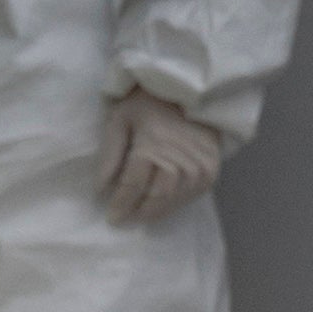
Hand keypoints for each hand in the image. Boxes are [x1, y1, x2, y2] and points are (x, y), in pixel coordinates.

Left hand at [98, 87, 226, 224]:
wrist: (187, 91)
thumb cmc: (146, 104)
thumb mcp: (118, 121)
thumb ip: (109, 156)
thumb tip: (100, 190)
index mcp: (153, 143)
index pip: (134, 184)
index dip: (121, 204)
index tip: (111, 218)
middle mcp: (180, 156)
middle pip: (157, 196)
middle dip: (140, 212)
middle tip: (126, 220)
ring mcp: (199, 163)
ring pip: (175, 199)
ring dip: (157, 211)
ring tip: (141, 214)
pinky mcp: (212, 167)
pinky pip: (192, 194)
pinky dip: (175, 203)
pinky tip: (162, 204)